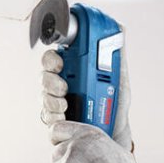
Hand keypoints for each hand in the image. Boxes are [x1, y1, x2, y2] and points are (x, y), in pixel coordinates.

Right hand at [40, 27, 133, 151]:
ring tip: (67, 104)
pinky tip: (65, 117)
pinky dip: (55, 116)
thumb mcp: (119, 78)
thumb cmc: (115, 106)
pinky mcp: (56, 124)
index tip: (60, 62)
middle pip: (44, 76)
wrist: (116, 134)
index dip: (52, 59)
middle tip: (63, 86)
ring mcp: (57, 106)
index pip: (54, 60)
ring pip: (43, 97)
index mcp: (73, 74)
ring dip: (53, 99)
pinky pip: (47, 118)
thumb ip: (117, 54)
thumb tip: (120, 28)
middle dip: (49, 79)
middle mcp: (62, 88)